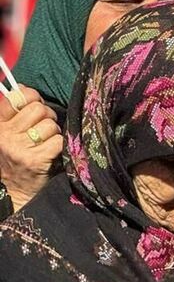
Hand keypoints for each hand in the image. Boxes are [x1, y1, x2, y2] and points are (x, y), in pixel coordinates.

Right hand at [0, 85, 62, 209]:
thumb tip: (23, 87)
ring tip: (44, 144)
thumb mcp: (7, 134)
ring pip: (50, 124)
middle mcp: (5, 135)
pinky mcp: (35, 160)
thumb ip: (13, 112)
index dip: (31, 97)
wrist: (14, 193)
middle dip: (46, 117)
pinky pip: (58, 141)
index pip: (15, 97)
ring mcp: (19, 148)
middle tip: (42, 130)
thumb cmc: (14, 160)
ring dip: (53, 133)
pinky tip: (51, 154)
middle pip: (39, 109)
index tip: (35, 104)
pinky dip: (59, 146)